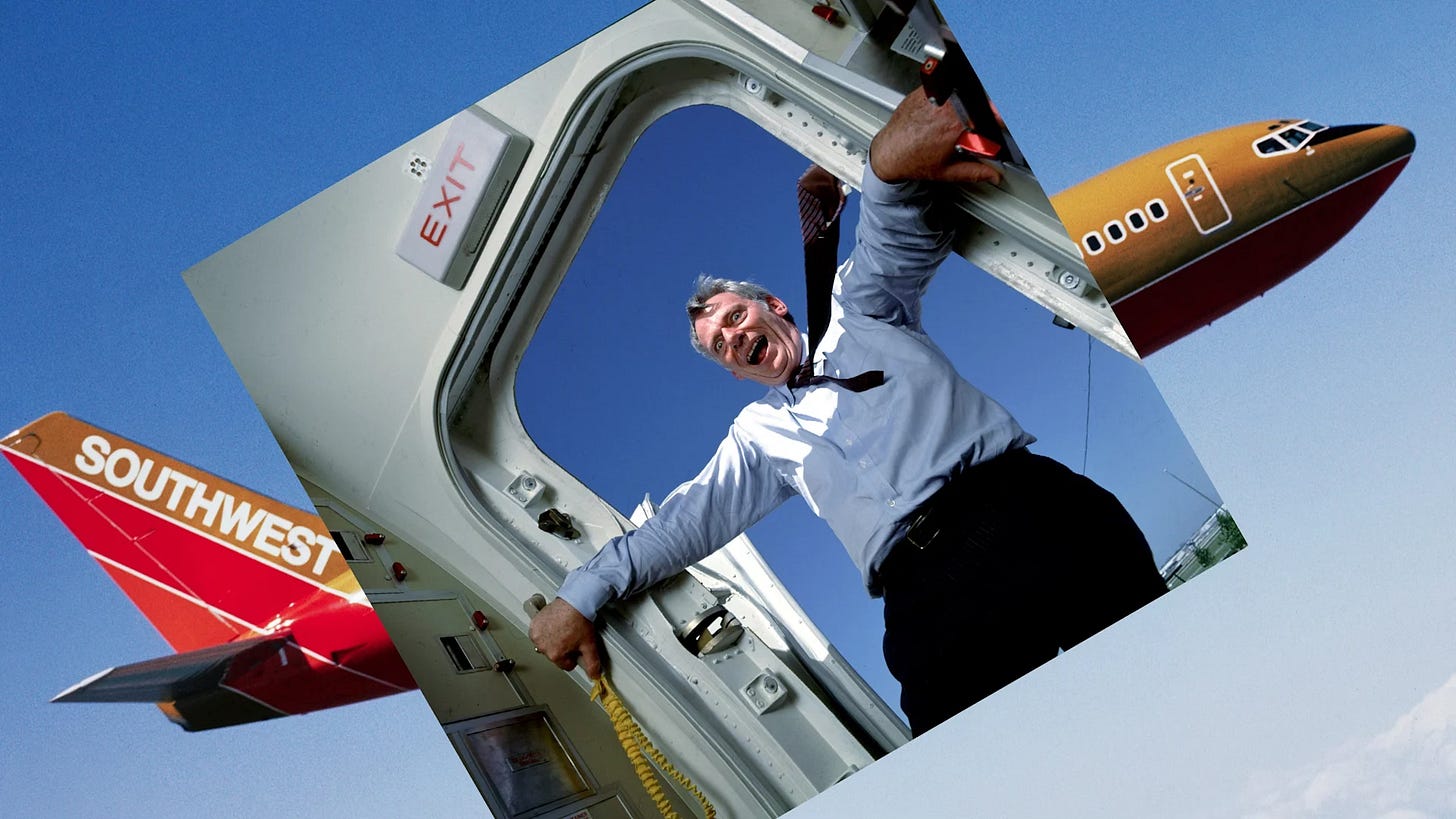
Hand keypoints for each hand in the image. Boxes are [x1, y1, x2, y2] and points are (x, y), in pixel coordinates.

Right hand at [529, 597, 605, 678]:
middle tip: (570, 635)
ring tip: (563, 629)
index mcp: (555, 654)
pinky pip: (539, 634)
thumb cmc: (580, 620)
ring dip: (553, 639)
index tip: (575, 646)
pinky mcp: (534, 625)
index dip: (573, 656)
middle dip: (562, 648)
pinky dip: (545, 630)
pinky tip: (555, 624)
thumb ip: (592, 664)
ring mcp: (537, 635)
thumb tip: (594, 675)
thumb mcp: (589, 645)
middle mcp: (543, 646)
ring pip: (546, 645)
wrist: (574, 601)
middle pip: (555, 655)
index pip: (566, 665)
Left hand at [869, 88, 1002, 185]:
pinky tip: (951, 105)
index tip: (1005, 120)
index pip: (991, 114)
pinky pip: (947, 84)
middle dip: (987, 108)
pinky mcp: (925, 90)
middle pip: (978, 99)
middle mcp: (947, 108)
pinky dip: (953, 91)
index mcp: (957, 126)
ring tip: (967, 113)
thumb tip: (993, 174)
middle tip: (990, 116)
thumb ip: (975, 172)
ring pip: (964, 89)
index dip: (1002, 117)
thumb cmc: (912, 160)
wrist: (889, 152)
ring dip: (970, 99)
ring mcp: (935, 96)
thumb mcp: (948, 171)